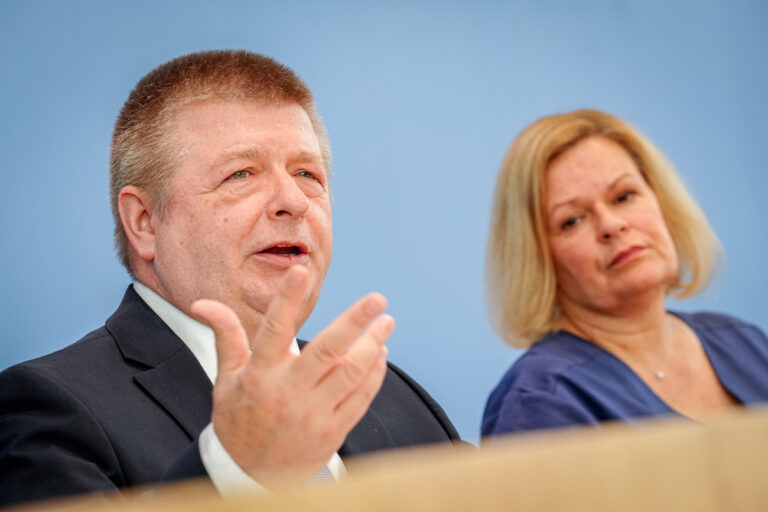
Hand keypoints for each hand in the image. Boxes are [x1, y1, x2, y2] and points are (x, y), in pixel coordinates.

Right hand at [190, 265, 392, 487]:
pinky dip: (374, 374)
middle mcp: (287, 393)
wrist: (249, 476)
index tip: (301, 270)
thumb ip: (225, 336)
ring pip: (350, 373)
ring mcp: (312, 414)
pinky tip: (379, 354)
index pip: (273, 329)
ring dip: (372, 345)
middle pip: (327, 350)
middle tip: (378, 298)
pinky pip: (360, 398)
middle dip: (355, 320)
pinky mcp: (331, 432)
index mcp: (258, 375)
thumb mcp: (225, 379)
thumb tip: (202, 303)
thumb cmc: (238, 419)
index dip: (286, 299)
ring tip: (386, 322)